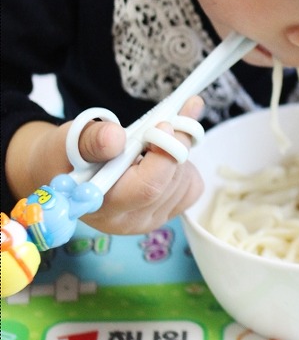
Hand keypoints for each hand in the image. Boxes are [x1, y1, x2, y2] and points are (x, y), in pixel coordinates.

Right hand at [6, 97, 204, 235]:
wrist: (66, 174)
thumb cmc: (67, 156)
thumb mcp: (71, 140)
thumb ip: (92, 140)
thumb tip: (114, 138)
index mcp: (103, 205)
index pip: (148, 187)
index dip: (165, 153)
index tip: (164, 124)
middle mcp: (129, 220)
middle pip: (172, 182)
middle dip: (176, 145)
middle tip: (168, 119)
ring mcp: (148, 220)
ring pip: (185, 182)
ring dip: (181, 153)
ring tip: (156, 139)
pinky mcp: (163, 213)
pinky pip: (191, 188)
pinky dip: (186, 165)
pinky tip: (163, 155)